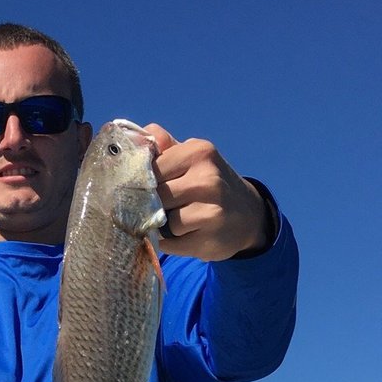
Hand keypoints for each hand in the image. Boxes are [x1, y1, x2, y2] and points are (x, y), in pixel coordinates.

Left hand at [144, 125, 271, 261]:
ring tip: (178, 221)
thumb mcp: (191, 158)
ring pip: (162, 221)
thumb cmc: (208, 184)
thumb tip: (135, 137)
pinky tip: (184, 235)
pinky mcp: (208, 239)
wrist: (247, 216)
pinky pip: (170, 243)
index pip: (150, 168)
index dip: (142, 182)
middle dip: (151, 205)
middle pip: (155, 196)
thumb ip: (163, 147)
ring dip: (162, 225)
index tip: (145, 188)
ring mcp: (211, 210)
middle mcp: (207, 178)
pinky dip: (170, 242)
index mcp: (199, 152)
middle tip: (161, 207)